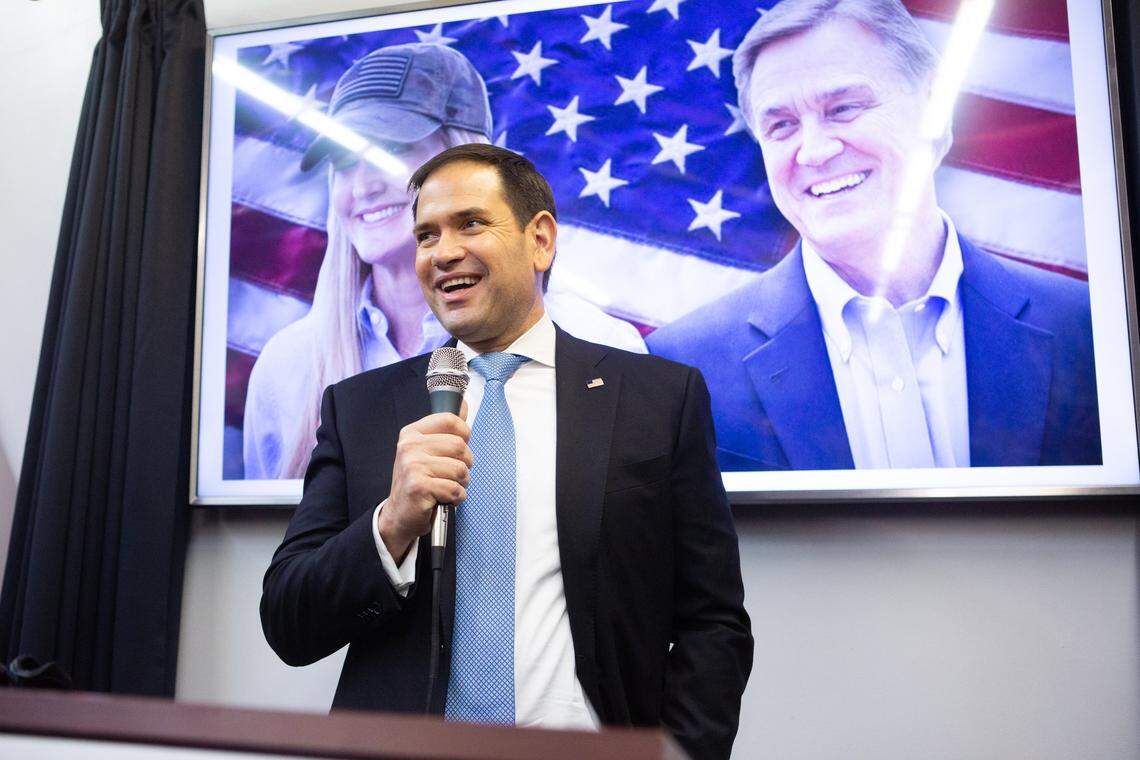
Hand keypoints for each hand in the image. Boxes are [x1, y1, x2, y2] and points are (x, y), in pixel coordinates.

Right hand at [378, 403, 470, 562]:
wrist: (399, 516)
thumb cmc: (419, 483)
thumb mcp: (427, 452)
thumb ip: (446, 430)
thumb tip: (463, 405)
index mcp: (412, 433)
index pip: (450, 419)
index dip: (464, 434)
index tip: (460, 448)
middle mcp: (409, 446)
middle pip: (460, 446)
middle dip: (465, 465)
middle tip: (453, 475)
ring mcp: (412, 465)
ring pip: (460, 469)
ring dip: (461, 483)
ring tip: (447, 488)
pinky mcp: (418, 486)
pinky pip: (455, 489)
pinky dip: (456, 498)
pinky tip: (443, 499)